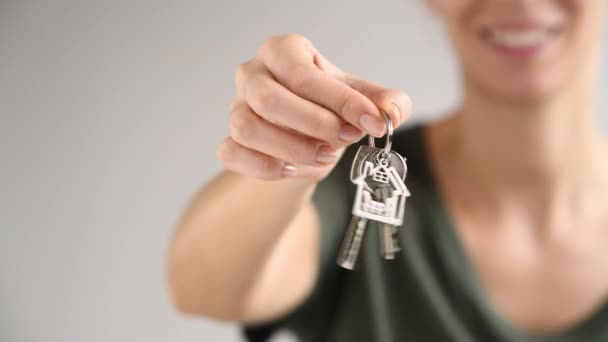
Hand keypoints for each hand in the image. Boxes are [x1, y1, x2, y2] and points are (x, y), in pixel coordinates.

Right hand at [217, 34, 411, 180]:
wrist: (306, 135)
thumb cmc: (328, 108)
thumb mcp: (360, 99)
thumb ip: (383, 101)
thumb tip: (393, 112)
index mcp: (283, 51)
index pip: (303, 75)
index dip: (341, 101)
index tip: (372, 122)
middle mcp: (252, 74)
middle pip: (267, 99)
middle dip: (313, 124)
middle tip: (347, 138)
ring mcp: (235, 107)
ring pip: (246, 128)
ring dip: (291, 148)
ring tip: (325, 156)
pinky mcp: (228, 140)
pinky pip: (231, 153)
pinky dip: (264, 167)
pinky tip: (293, 169)